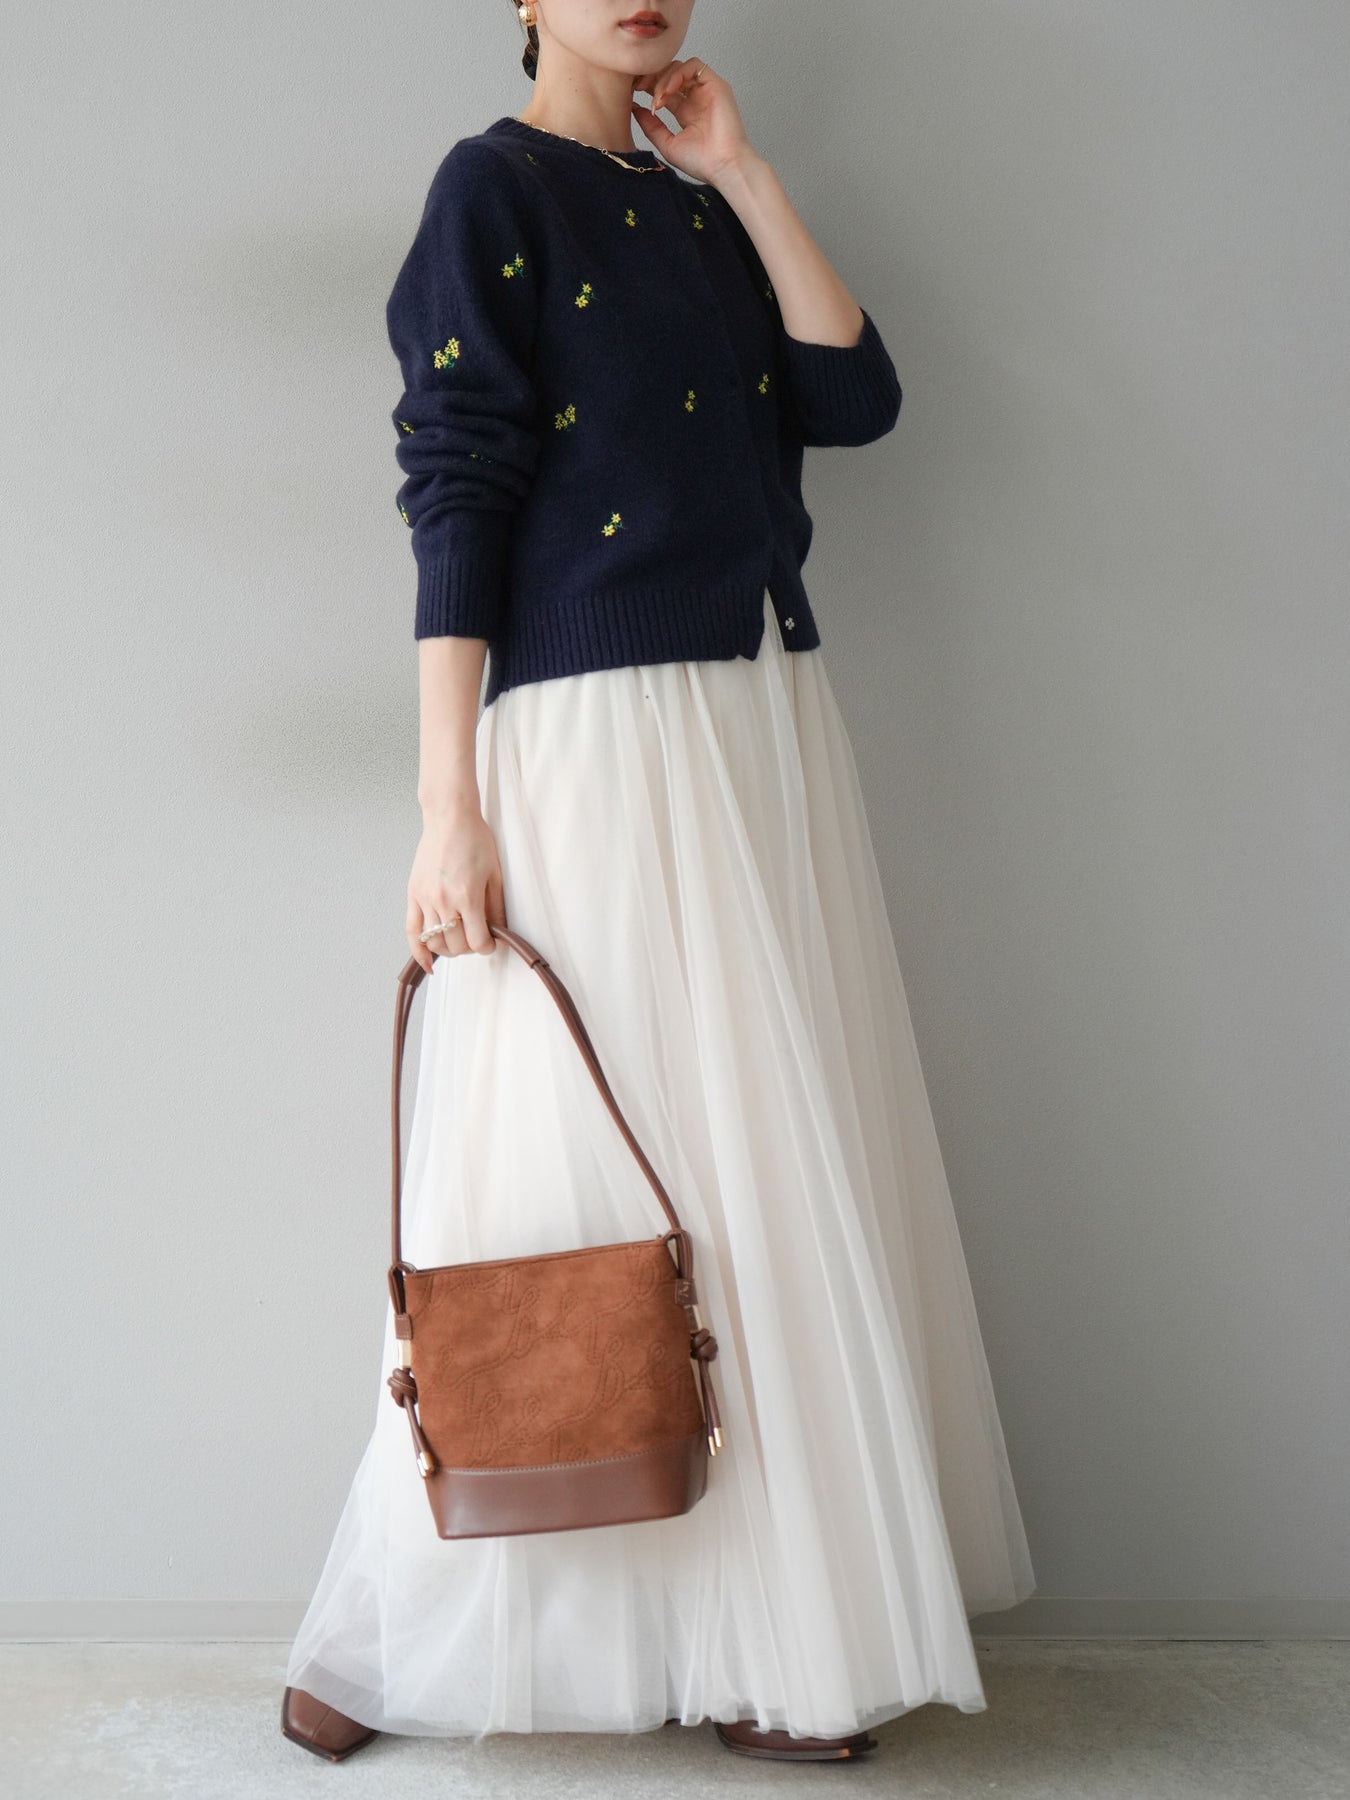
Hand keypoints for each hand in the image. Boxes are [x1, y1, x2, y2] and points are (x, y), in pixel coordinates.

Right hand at [406, 807, 505, 970]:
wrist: (449, 818)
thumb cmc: (475, 840)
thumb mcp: (495, 874)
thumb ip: (496, 908)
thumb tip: (499, 933)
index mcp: (468, 896)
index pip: (477, 941)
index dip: (487, 948)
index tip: (491, 943)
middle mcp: (444, 901)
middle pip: (456, 945)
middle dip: (470, 947)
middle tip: (476, 937)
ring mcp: (426, 898)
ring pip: (435, 942)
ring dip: (450, 949)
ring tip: (458, 942)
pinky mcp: (413, 894)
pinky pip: (412, 931)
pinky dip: (419, 951)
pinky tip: (428, 963)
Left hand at [630, 58, 755, 185]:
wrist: (723, 166)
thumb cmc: (702, 162)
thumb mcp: (667, 144)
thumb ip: (651, 126)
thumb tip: (634, 109)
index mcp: (686, 112)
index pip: (664, 89)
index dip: (648, 86)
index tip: (633, 92)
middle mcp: (696, 98)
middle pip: (670, 74)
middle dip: (652, 77)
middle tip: (639, 87)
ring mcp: (706, 90)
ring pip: (679, 67)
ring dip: (663, 79)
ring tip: (657, 99)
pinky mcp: (716, 84)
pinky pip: (694, 65)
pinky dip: (678, 74)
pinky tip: (668, 91)